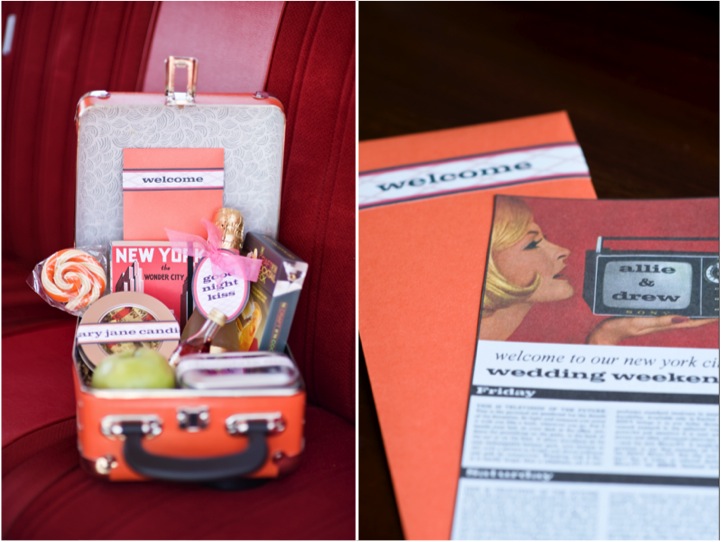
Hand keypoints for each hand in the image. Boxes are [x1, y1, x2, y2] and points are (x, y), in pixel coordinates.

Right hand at [586, 315, 717, 344]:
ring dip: (693, 313)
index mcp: (661, 324)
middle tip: (714, 308)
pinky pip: (669, 315)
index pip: (690, 322)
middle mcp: (660, 324)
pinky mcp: (647, 320)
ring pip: (680, 317)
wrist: (602, 335)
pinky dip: (679, 312)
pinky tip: (681, 309)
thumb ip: (659, 320)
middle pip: (688, 319)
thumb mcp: (638, 322)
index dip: (705, 318)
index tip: (716, 312)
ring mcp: (654, 322)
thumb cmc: (617, 329)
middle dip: (703, 315)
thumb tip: (683, 318)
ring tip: (705, 308)